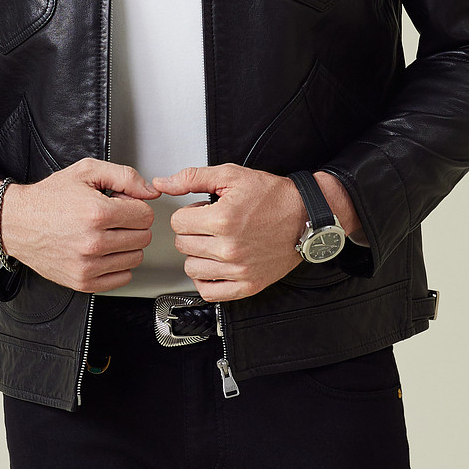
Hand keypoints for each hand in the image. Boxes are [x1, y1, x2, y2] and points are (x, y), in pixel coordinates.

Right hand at [0, 159, 159, 292]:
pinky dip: (118, 265)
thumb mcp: (86, 172)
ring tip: (106, 233)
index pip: (145, 215)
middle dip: (132, 225)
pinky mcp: (82, 282)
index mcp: (97, 213)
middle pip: (143, 237)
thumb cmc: (49, 198)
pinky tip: (104, 252)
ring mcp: (87, 266)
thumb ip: (124, 176)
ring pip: (135, 258)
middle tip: (113, 218)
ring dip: (126, 245)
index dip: (135, 206)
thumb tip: (151, 191)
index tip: (121, 204)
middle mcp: (93, 242)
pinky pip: (122, 278)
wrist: (16, 222)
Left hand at [149, 164, 308, 301]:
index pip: (178, 222)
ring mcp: (238, 270)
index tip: (202, 210)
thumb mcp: (232, 176)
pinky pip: (209, 292)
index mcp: (223, 220)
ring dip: (197, 254)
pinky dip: (206, 281)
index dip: (189, 213)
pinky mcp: (248, 285)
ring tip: (214, 243)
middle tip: (210, 224)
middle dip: (192, 231)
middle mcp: (229, 248)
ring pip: (191, 268)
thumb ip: (192, 177)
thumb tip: (163, 183)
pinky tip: (214, 265)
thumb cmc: (273, 197)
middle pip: (182, 244)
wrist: (306, 217)